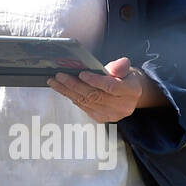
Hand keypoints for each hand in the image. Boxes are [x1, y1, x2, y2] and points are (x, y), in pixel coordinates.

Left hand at [47, 57, 166, 122]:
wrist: (132, 95)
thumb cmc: (126, 78)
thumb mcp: (127, 69)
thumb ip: (119, 67)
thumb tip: (112, 66)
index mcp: (131, 91)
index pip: (112, 87)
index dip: (96, 81)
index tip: (81, 73)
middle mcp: (123, 106)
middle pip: (95, 96)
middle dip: (74, 85)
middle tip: (59, 75)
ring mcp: (112, 115)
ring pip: (86, 102)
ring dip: (68, 91)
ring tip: (54, 81)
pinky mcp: (102, 118)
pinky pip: (84, 107)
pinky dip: (72, 97)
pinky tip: (63, 90)